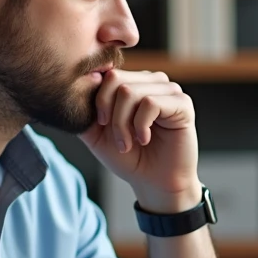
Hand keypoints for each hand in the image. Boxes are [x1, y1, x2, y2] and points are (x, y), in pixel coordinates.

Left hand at [80, 69, 200, 212]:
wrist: (154, 183)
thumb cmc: (129, 158)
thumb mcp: (97, 133)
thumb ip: (85, 110)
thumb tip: (75, 87)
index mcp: (133, 83)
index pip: (106, 74)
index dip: (98, 100)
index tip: (101, 125)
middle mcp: (152, 81)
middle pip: (116, 80)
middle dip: (110, 115)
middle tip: (117, 139)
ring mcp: (169, 90)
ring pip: (130, 92)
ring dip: (123, 124)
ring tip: (129, 143)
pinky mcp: (182, 104)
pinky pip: (150, 103)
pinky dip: (141, 125)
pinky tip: (145, 139)